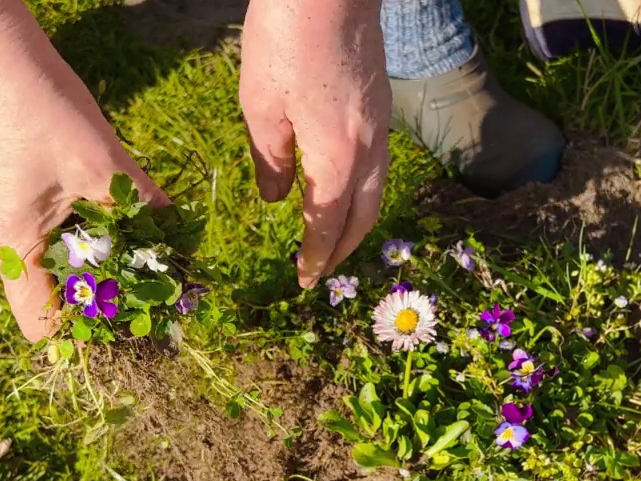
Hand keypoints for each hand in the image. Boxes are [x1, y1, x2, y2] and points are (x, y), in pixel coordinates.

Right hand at [0, 22, 166, 341]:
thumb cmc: (39, 108)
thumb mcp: (103, 165)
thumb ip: (142, 208)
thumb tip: (179, 240)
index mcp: (14, 246)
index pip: (44, 325)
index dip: (88, 332)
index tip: (134, 320)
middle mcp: (0, 241)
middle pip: (51, 297)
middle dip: (101, 295)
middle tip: (150, 285)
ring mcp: (0, 217)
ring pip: (53, 264)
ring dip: (95, 262)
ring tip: (141, 252)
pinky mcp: (8, 196)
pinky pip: (47, 234)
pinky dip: (82, 234)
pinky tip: (116, 216)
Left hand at [240, 0, 390, 288]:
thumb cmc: (286, 39)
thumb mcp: (260, 104)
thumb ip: (271, 159)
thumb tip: (278, 198)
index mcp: (336, 157)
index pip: (328, 226)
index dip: (315, 257)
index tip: (303, 281)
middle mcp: (368, 148)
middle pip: (364, 217)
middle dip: (343, 250)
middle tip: (321, 271)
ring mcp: (380, 125)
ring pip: (376, 191)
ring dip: (356, 222)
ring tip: (334, 238)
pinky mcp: (379, 103)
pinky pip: (376, 164)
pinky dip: (360, 190)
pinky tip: (340, 185)